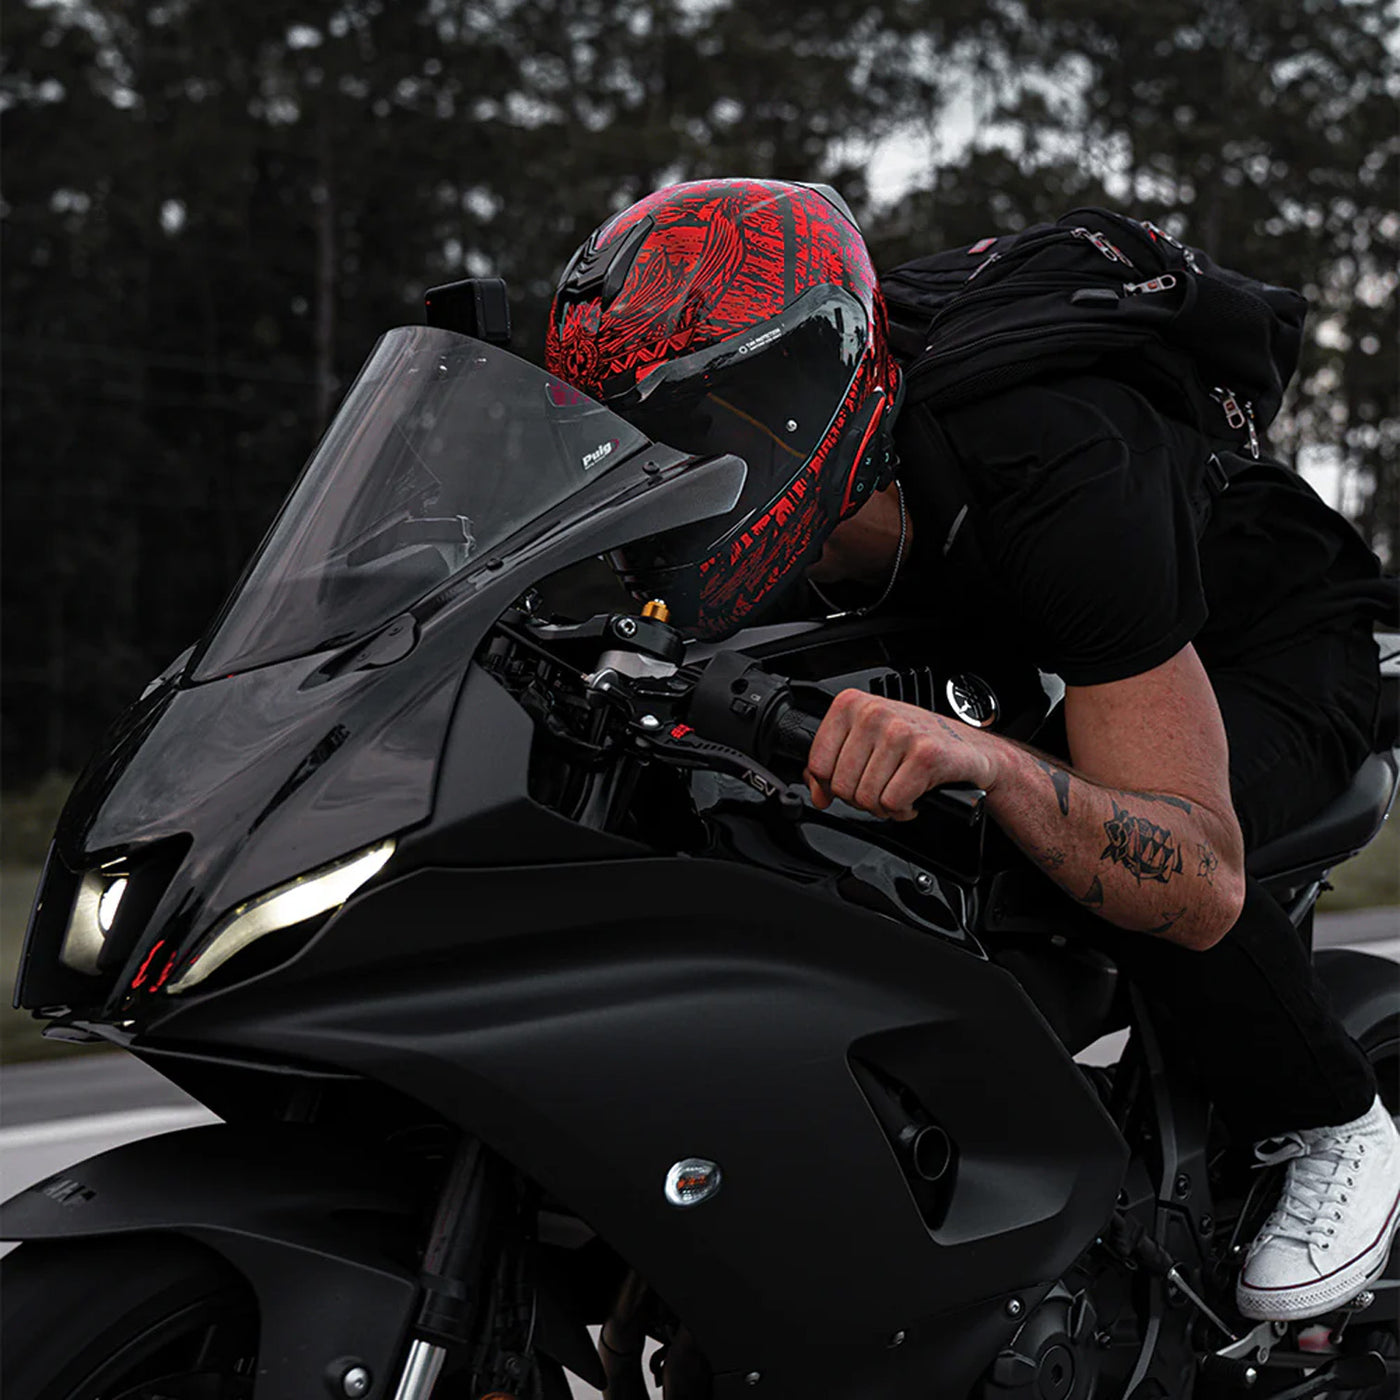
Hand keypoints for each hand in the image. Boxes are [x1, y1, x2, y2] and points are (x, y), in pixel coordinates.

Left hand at [805, 690, 998, 819]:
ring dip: (884, 806)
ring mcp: (899, 732)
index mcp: (852, 704)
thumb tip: (817, 794)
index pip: (818, 762)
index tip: (849, 785)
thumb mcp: (867, 744)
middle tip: (882, 789)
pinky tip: (912, 796)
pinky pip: (892, 802)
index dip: (830, 786)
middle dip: (861, 798)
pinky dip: (903, 810)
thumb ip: (833, 765)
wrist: (969, 751)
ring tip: (898, 790)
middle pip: (841, 785)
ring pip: (866, 797)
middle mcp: (874, 713)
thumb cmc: (917, 744)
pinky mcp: (924, 755)